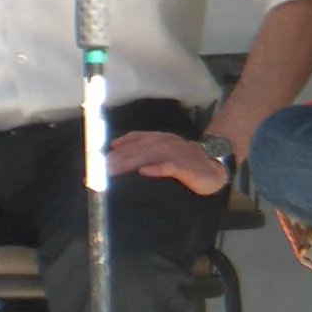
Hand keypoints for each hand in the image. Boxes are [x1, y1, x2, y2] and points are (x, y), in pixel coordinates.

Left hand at [107, 131, 229, 195]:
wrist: (215, 164)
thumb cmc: (186, 160)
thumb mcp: (164, 150)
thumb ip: (143, 149)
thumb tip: (115, 147)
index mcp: (159, 138)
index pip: (134, 139)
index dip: (115, 148)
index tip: (96, 159)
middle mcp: (165, 143)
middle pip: (136, 149)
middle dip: (116, 158)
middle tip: (98, 169)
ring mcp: (175, 153)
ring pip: (148, 156)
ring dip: (129, 162)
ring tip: (112, 171)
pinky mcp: (185, 166)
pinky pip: (169, 166)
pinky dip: (157, 168)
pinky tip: (144, 172)